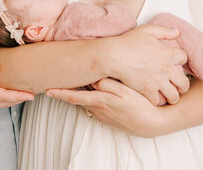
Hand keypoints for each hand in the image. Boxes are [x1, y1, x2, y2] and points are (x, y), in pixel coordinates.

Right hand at [0, 56, 33, 109]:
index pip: (1, 96)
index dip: (17, 96)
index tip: (30, 95)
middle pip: (4, 102)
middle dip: (20, 98)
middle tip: (35, 93)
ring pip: (1, 104)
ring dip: (14, 99)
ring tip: (28, 93)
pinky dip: (7, 98)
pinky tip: (14, 93)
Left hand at [46, 78, 165, 136]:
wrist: (153, 124)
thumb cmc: (141, 105)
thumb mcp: (125, 90)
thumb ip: (107, 83)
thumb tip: (94, 78)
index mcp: (100, 101)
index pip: (75, 96)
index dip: (61, 93)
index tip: (48, 90)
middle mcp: (98, 110)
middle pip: (78, 99)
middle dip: (66, 93)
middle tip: (53, 86)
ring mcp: (103, 115)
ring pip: (87, 103)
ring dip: (79, 96)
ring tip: (71, 85)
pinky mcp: (110, 119)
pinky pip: (96, 107)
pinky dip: (90, 101)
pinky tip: (93, 94)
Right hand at [104, 24, 189, 104]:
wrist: (112, 56)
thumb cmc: (127, 43)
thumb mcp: (146, 31)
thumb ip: (164, 31)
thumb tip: (177, 32)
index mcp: (168, 53)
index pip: (184, 58)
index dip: (180, 61)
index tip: (176, 64)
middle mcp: (166, 68)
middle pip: (184, 82)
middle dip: (182, 86)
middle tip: (178, 87)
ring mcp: (158, 81)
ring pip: (174, 96)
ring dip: (172, 97)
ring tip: (169, 96)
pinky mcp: (148, 90)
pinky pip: (158, 101)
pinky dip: (156, 100)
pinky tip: (153, 97)